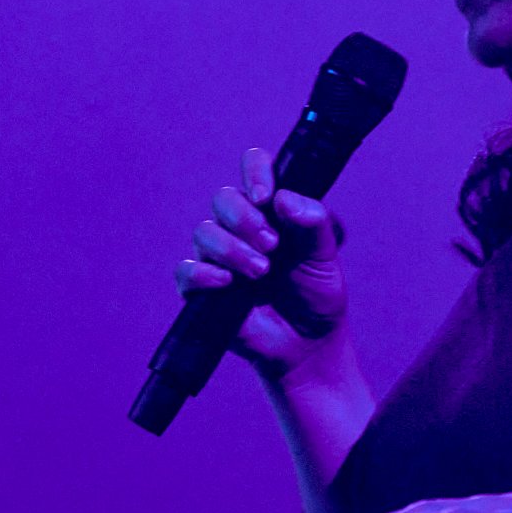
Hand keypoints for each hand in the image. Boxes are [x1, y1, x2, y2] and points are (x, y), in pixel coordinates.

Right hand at [174, 147, 347, 380]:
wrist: (309, 343)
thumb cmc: (316, 294)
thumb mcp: (325, 255)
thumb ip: (313, 222)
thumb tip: (283, 199)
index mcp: (270, 210)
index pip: (253, 168)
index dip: (255, 171)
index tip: (265, 195)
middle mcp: (240, 227)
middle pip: (223, 198)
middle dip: (244, 218)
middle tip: (272, 245)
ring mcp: (219, 258)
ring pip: (203, 232)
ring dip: (232, 248)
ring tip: (261, 271)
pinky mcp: (203, 290)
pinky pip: (186, 270)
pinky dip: (203, 273)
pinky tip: (227, 283)